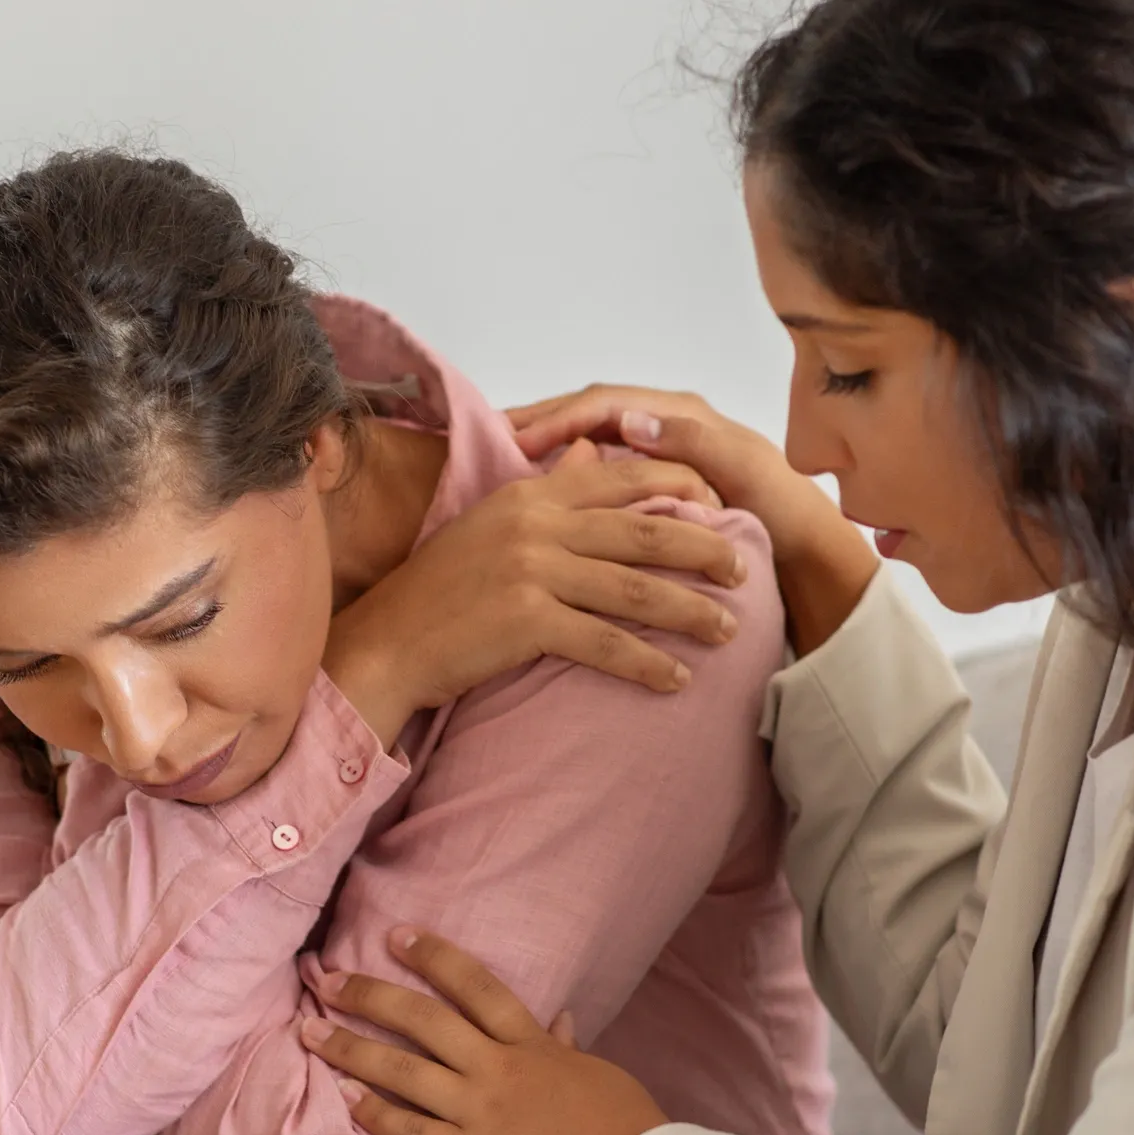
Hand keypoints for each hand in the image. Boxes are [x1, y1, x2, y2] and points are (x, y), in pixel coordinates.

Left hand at [297, 927, 668, 1134]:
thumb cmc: (625, 1127)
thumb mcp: (599, 1073)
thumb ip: (567, 1048)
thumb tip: (561, 1019)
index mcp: (532, 1042)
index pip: (475, 986)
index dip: (434, 957)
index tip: (397, 936)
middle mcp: (496, 1067)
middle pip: (423, 1020)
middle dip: (372, 996)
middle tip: (330, 979)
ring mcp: (476, 1110)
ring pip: (403, 1071)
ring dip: (352, 1049)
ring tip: (310, 1032)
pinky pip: (410, 1130)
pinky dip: (375, 1113)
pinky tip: (345, 1098)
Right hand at [322, 441, 748, 743]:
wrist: (388, 643)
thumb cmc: (441, 590)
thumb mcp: (491, 522)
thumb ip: (546, 489)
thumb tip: (591, 454)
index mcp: (531, 493)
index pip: (621, 479)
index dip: (679, 492)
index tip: (719, 510)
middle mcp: (536, 523)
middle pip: (643, 533)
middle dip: (703, 552)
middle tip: (744, 571)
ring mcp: (532, 570)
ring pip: (635, 589)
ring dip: (690, 612)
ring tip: (728, 630)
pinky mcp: (527, 620)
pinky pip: (605, 642)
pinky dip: (647, 663)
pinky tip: (676, 680)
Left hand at [510, 387, 877, 654]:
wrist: (802, 552)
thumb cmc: (728, 540)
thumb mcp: (657, 518)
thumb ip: (615, 494)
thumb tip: (560, 475)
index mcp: (650, 428)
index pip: (580, 417)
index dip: (536, 423)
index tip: (490, 439)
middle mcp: (672, 416)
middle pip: (593, 405)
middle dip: (547, 414)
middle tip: (498, 429)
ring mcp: (700, 426)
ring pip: (629, 406)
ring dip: (583, 413)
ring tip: (538, 429)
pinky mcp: (729, 444)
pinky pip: (684, 427)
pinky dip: (652, 423)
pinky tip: (620, 427)